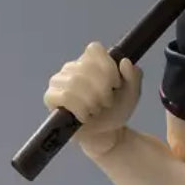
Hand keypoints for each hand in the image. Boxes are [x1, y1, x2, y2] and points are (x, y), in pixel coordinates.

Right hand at [44, 42, 142, 157]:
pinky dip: (80, 108)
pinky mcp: (51, 97)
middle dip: (103, 89)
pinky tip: (85, 116)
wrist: (105, 134)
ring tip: (96, 110)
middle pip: (86, 67)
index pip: (94, 49)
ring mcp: (59, 81)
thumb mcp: (132, 94)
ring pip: (75, 82)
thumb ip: (134, 76)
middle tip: (107, 102)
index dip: (108, 67)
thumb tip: (125, 62)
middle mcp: (72, 67)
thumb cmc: (115, 111)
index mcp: (90, 61)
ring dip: (92, 100)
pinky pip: (65, 96)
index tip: (116, 84)